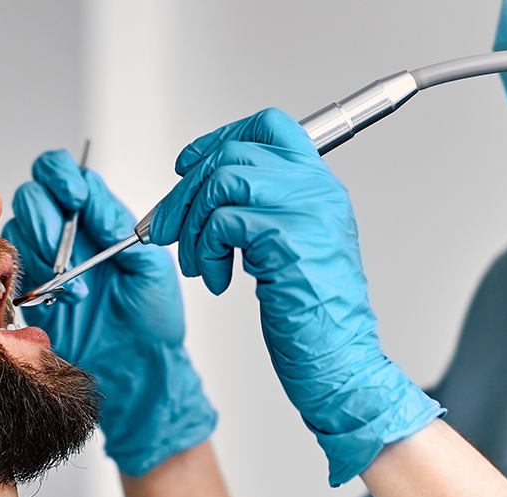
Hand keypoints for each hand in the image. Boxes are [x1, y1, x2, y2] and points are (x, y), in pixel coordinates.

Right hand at [3, 149, 214, 475]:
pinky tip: (58, 299)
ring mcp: (43, 262)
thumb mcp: (150, 266)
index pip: (63, 173)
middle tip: (68, 251)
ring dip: (43, 252)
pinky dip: (27, 280)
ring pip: (17, 230)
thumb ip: (120, 225)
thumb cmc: (152, 319)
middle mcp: (66, 233)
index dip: (61, 175)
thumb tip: (92, 197)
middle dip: (48, 218)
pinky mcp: (26, 293)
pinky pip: (6, 271)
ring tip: (74, 287)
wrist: (137, 370)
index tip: (76, 195)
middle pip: (33, 195)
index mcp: (97, 217)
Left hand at [145, 108, 442, 486]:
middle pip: (234, 153)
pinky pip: (223, 220)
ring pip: (222, 182)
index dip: (221, 137)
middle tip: (167, 227)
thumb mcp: (294, 247)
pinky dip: (205, 251)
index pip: (270, 126)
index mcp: (321, 187)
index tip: (190, 164)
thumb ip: (267, 209)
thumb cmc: (315, 318)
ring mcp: (306, 210)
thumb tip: (210, 189)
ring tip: (197, 263)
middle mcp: (318, 190)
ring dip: (193, 225)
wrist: (340, 361)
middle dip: (186, 192)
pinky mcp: (287, 237)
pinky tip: (216, 279)